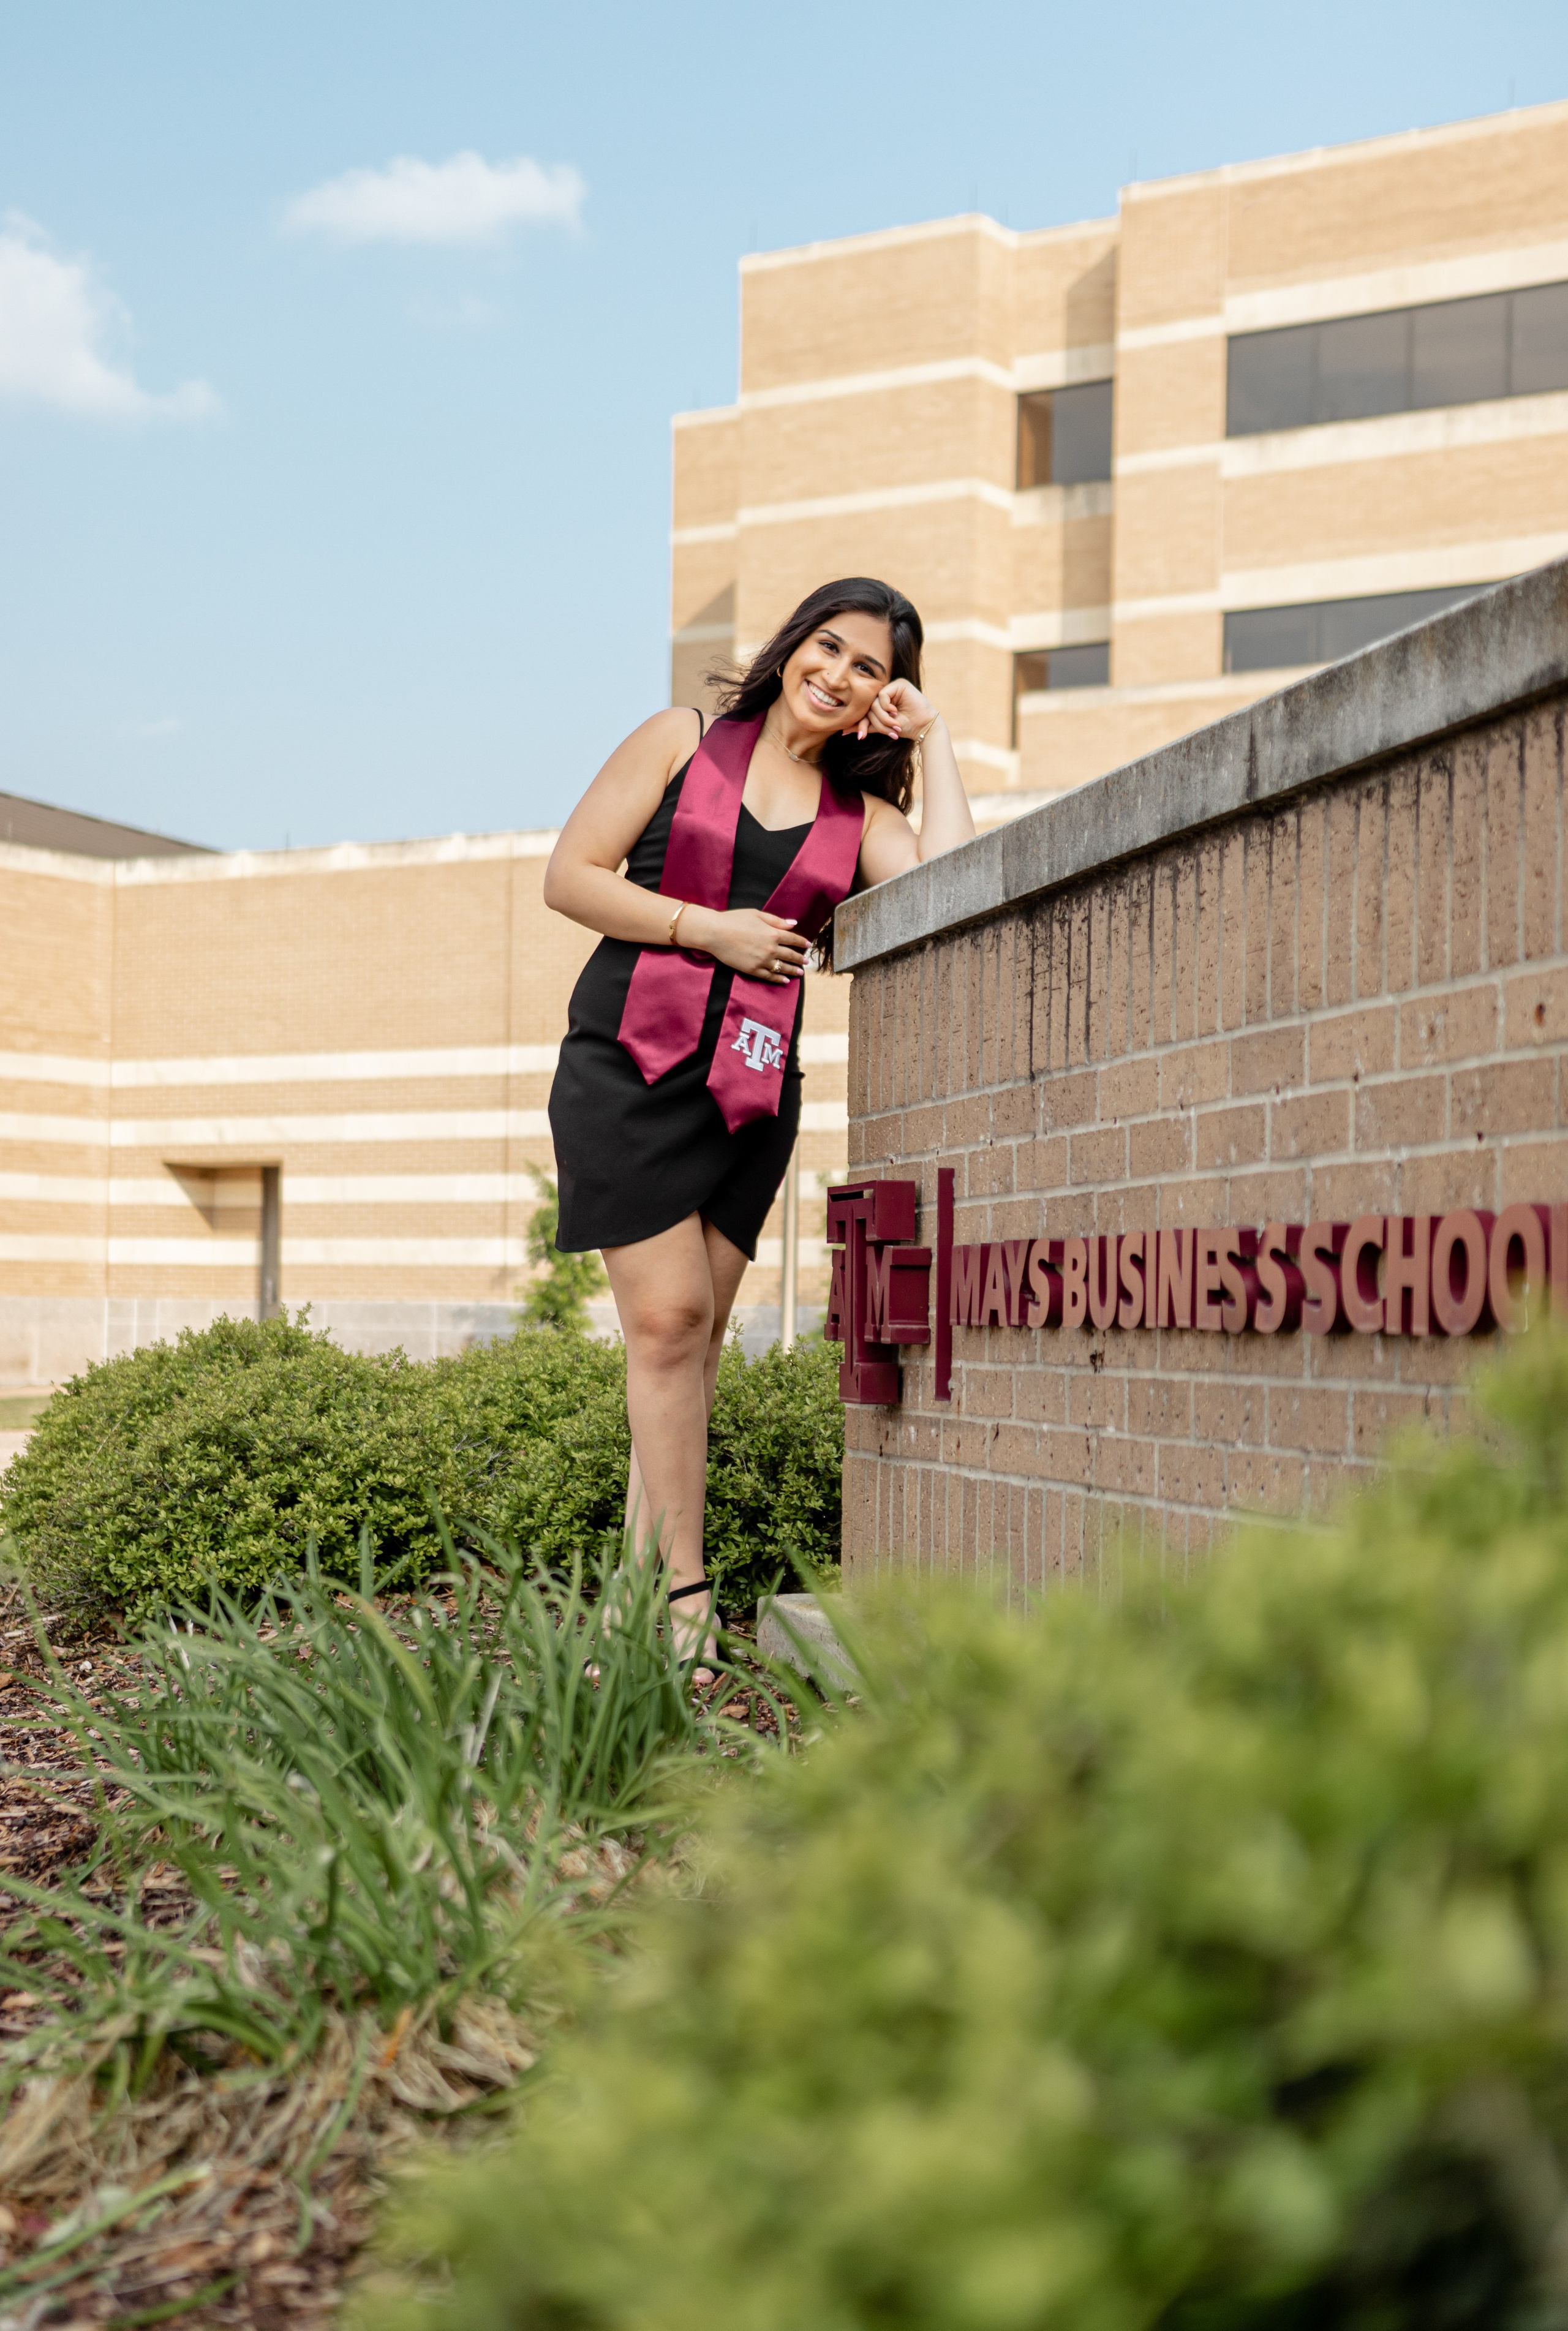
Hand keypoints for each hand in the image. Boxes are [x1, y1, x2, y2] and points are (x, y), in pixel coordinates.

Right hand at [683, 906, 808, 984]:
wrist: (715, 933)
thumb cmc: (734, 920)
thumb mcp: (757, 915)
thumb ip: (776, 920)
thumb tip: (793, 923)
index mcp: (773, 933)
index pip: (793, 939)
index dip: (802, 942)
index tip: (808, 945)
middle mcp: (771, 949)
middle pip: (790, 955)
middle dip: (800, 958)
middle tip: (806, 962)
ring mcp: (762, 961)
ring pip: (782, 968)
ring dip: (793, 970)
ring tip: (800, 973)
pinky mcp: (753, 970)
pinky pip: (769, 976)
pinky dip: (778, 979)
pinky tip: (785, 980)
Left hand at [847, 676, 937, 743]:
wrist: (923, 727)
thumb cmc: (905, 728)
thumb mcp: (882, 727)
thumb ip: (866, 726)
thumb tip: (843, 731)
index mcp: (881, 701)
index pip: (866, 710)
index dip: (862, 723)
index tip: (861, 736)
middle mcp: (886, 693)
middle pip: (869, 707)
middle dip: (877, 722)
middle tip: (889, 732)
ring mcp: (892, 687)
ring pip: (874, 702)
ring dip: (883, 717)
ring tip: (894, 724)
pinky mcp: (899, 684)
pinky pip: (882, 695)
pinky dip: (886, 707)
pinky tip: (896, 712)